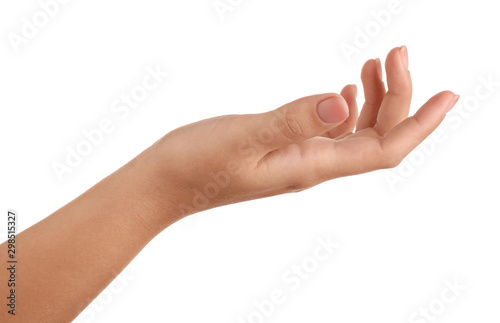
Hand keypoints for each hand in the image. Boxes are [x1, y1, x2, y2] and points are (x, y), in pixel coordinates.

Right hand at [142, 46, 458, 222]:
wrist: (166, 184)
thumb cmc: (196, 164)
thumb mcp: (242, 137)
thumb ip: (291, 121)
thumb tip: (342, 102)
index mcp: (310, 166)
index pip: (384, 149)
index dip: (420, 123)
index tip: (448, 93)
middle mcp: (312, 166)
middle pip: (377, 137)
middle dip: (399, 97)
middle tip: (396, 51)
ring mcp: (299, 159)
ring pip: (357, 133)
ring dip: (377, 100)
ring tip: (377, 62)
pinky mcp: (284, 150)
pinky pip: (333, 132)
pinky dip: (350, 108)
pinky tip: (348, 90)